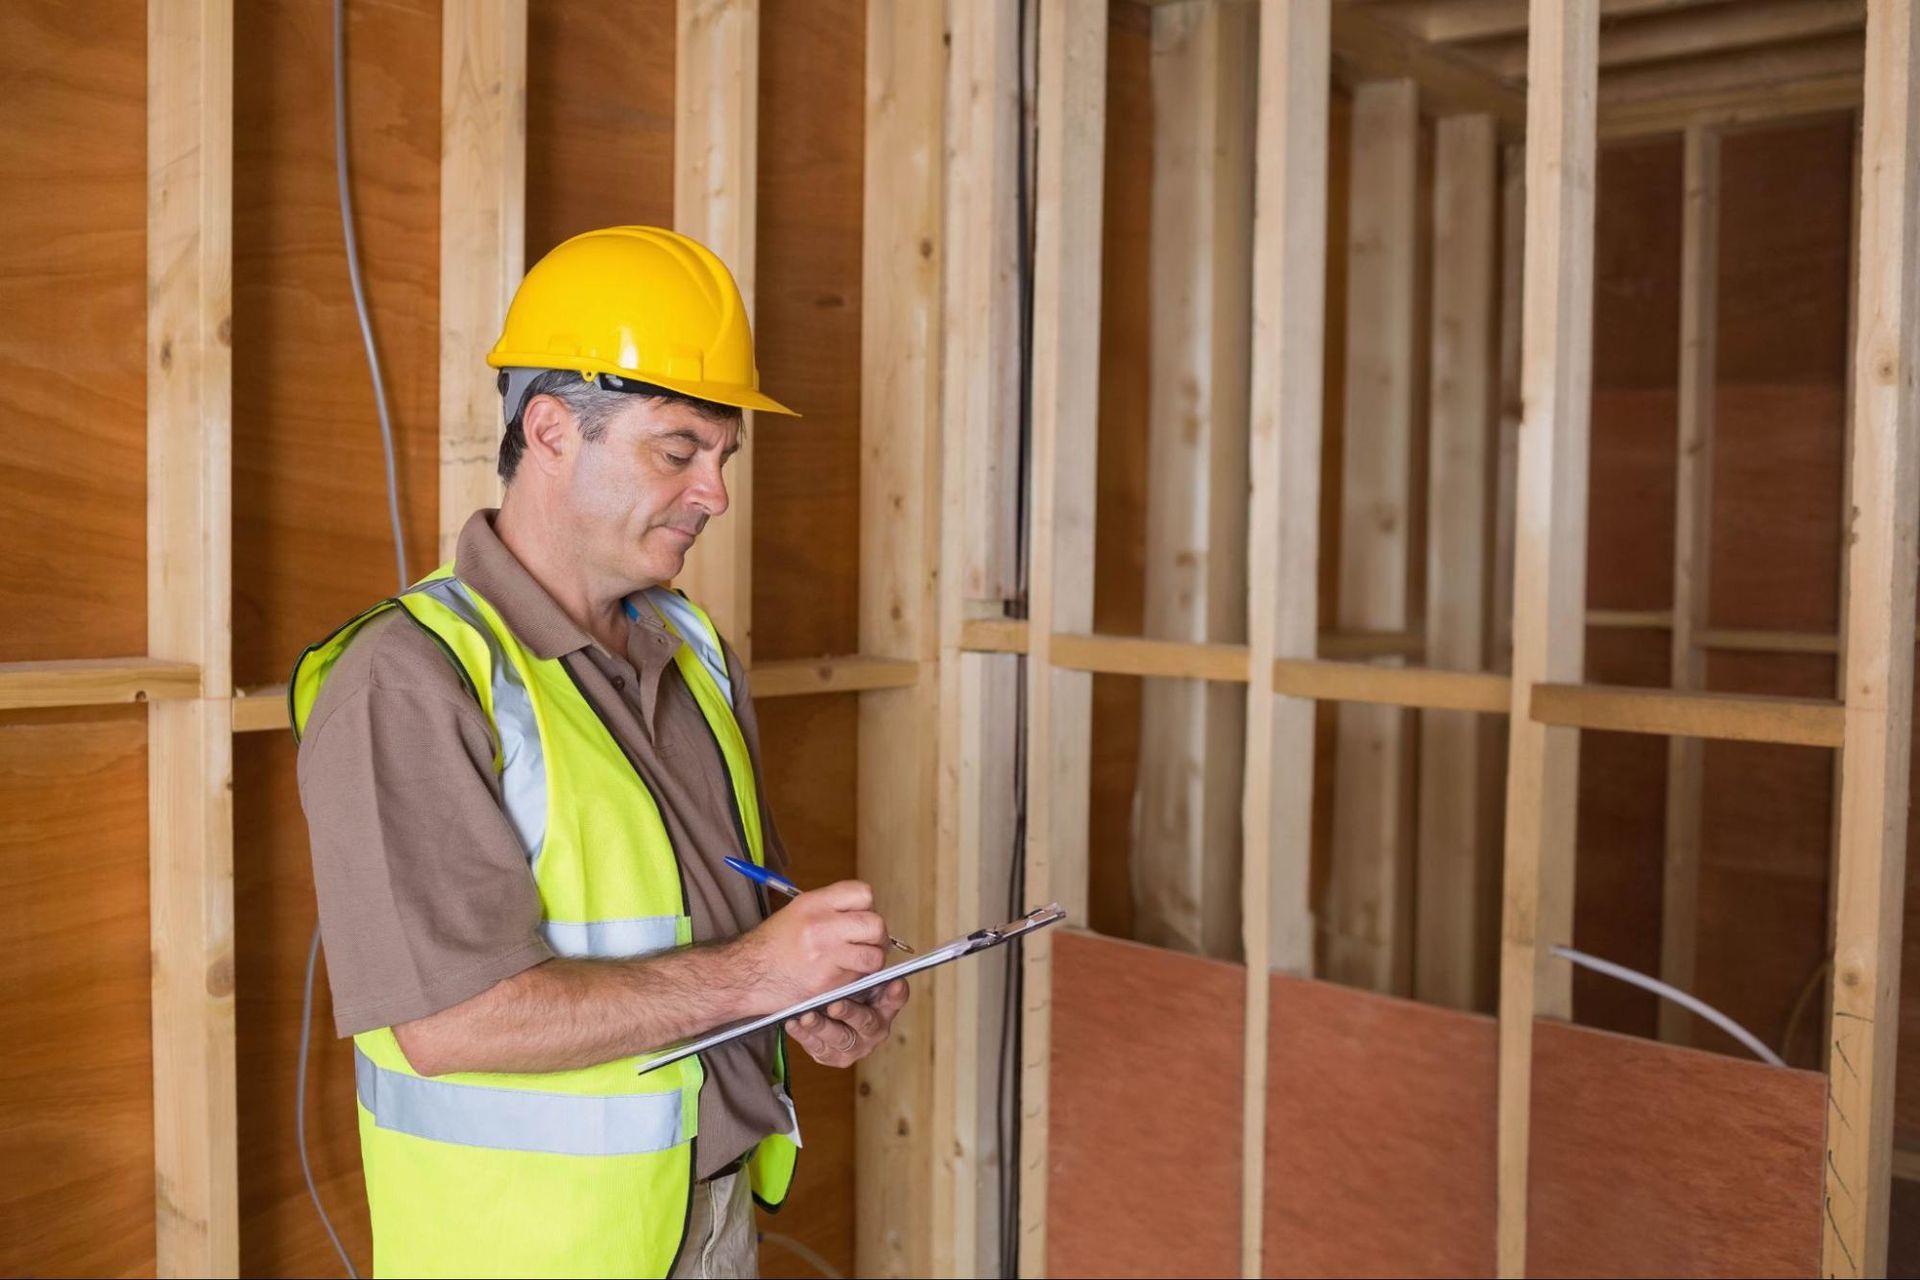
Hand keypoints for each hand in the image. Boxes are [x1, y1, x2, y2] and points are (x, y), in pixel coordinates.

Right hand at [733, 879, 889, 1013]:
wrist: (745, 975)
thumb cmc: (772, 945)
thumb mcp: (798, 912)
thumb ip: (832, 909)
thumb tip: (866, 914)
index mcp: (814, 903)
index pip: (864, 893)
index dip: (868, 907)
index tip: (861, 919)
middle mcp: (822, 925)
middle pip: (876, 924)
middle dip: (877, 936)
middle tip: (868, 944)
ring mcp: (826, 955)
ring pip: (874, 956)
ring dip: (871, 961)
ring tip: (857, 963)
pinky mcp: (828, 982)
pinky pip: (860, 978)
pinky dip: (857, 979)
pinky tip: (841, 976)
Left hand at [786, 980, 908, 1067]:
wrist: (823, 1016)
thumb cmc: (844, 993)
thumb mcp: (855, 981)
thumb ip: (858, 973)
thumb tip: (853, 954)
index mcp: (885, 1006)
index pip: (896, 999)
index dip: (896, 993)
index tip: (894, 983)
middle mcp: (875, 1029)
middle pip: (866, 1022)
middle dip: (850, 1013)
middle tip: (834, 1005)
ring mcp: (856, 1046)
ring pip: (840, 1038)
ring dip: (822, 1026)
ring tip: (807, 1016)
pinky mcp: (835, 1057)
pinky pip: (818, 1048)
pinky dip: (804, 1035)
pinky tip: (794, 1023)